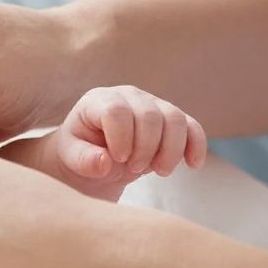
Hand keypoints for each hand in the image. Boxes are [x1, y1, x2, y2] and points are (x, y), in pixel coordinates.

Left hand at [49, 86, 206, 197]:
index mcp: (99, 100)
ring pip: (175, 119)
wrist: (97, 154)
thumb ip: (83, 160)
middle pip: (150, 116)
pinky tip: (193, 165)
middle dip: (146, 148)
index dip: (122, 137)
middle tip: (133, 169)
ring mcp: (153, 104)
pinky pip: (191, 126)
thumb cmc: (81, 151)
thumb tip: (104, 162)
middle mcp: (128, 96)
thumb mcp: (71, 157)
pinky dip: (196, 145)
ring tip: (158, 171)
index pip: (117, 111)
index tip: (119, 159)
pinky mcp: (171, 118)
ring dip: (171, 150)